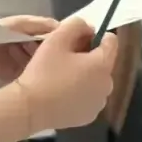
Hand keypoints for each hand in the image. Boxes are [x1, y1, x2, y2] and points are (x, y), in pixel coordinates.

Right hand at [18, 15, 117, 131]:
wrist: (30, 109)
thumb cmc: (44, 72)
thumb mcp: (56, 39)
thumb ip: (76, 25)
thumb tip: (88, 27)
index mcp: (102, 65)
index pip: (111, 41)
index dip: (95, 35)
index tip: (76, 39)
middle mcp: (107, 85)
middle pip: (103, 62)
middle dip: (89, 56)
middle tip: (64, 59)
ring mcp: (99, 103)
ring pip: (97, 80)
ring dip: (85, 75)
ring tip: (62, 77)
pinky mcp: (90, 116)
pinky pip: (90, 97)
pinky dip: (81, 92)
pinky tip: (63, 93)